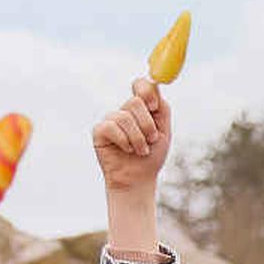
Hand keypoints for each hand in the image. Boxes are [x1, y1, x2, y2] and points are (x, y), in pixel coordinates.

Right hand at [95, 82, 174, 197]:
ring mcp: (111, 120)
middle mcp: (125, 111)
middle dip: (147, 124)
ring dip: (138, 138)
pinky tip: (126, 150)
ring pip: (124, 117)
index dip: (147, 91)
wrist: (138, 179)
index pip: (140, 84)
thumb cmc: (151, 156)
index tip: (154, 107)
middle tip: (151, 139)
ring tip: (141, 150)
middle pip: (135, 101)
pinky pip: (110, 127)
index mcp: (141, 108)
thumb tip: (154, 87)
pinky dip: (123, 140)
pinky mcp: (99, 131)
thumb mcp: (164, 131)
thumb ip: (162, 108)